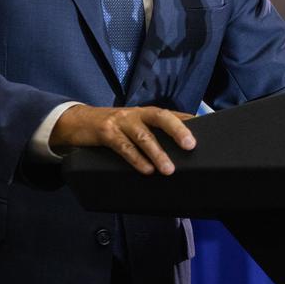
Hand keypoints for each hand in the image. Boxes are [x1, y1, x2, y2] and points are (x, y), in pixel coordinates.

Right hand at [51, 105, 196, 175]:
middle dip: (177, 130)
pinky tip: (146, 170)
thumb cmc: (112, 128)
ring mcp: (121, 121)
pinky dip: (136, 159)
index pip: (172, 113)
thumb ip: (151, 134)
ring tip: (168, 169)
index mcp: (145, 113)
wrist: (78, 122)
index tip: (206, 127)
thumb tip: (175, 150)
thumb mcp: (133, 127)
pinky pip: (124, 147)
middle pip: (160, 117)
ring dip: (157, 153)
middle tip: (190, 145)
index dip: (188, 120)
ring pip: (143, 136)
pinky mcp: (106, 132)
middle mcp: (136, 113)